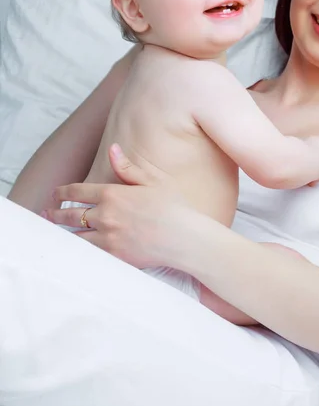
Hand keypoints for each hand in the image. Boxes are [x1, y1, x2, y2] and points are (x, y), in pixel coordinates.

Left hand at [43, 144, 201, 270]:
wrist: (184, 238)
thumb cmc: (174, 207)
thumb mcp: (153, 181)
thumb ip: (128, 167)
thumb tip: (113, 149)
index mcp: (113, 194)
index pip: (78, 191)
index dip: (62, 192)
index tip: (55, 193)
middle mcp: (105, 215)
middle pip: (70, 214)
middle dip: (55, 213)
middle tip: (47, 212)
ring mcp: (108, 237)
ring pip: (74, 236)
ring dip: (61, 232)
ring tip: (53, 232)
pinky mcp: (113, 256)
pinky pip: (87, 253)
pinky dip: (76, 250)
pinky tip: (70, 249)